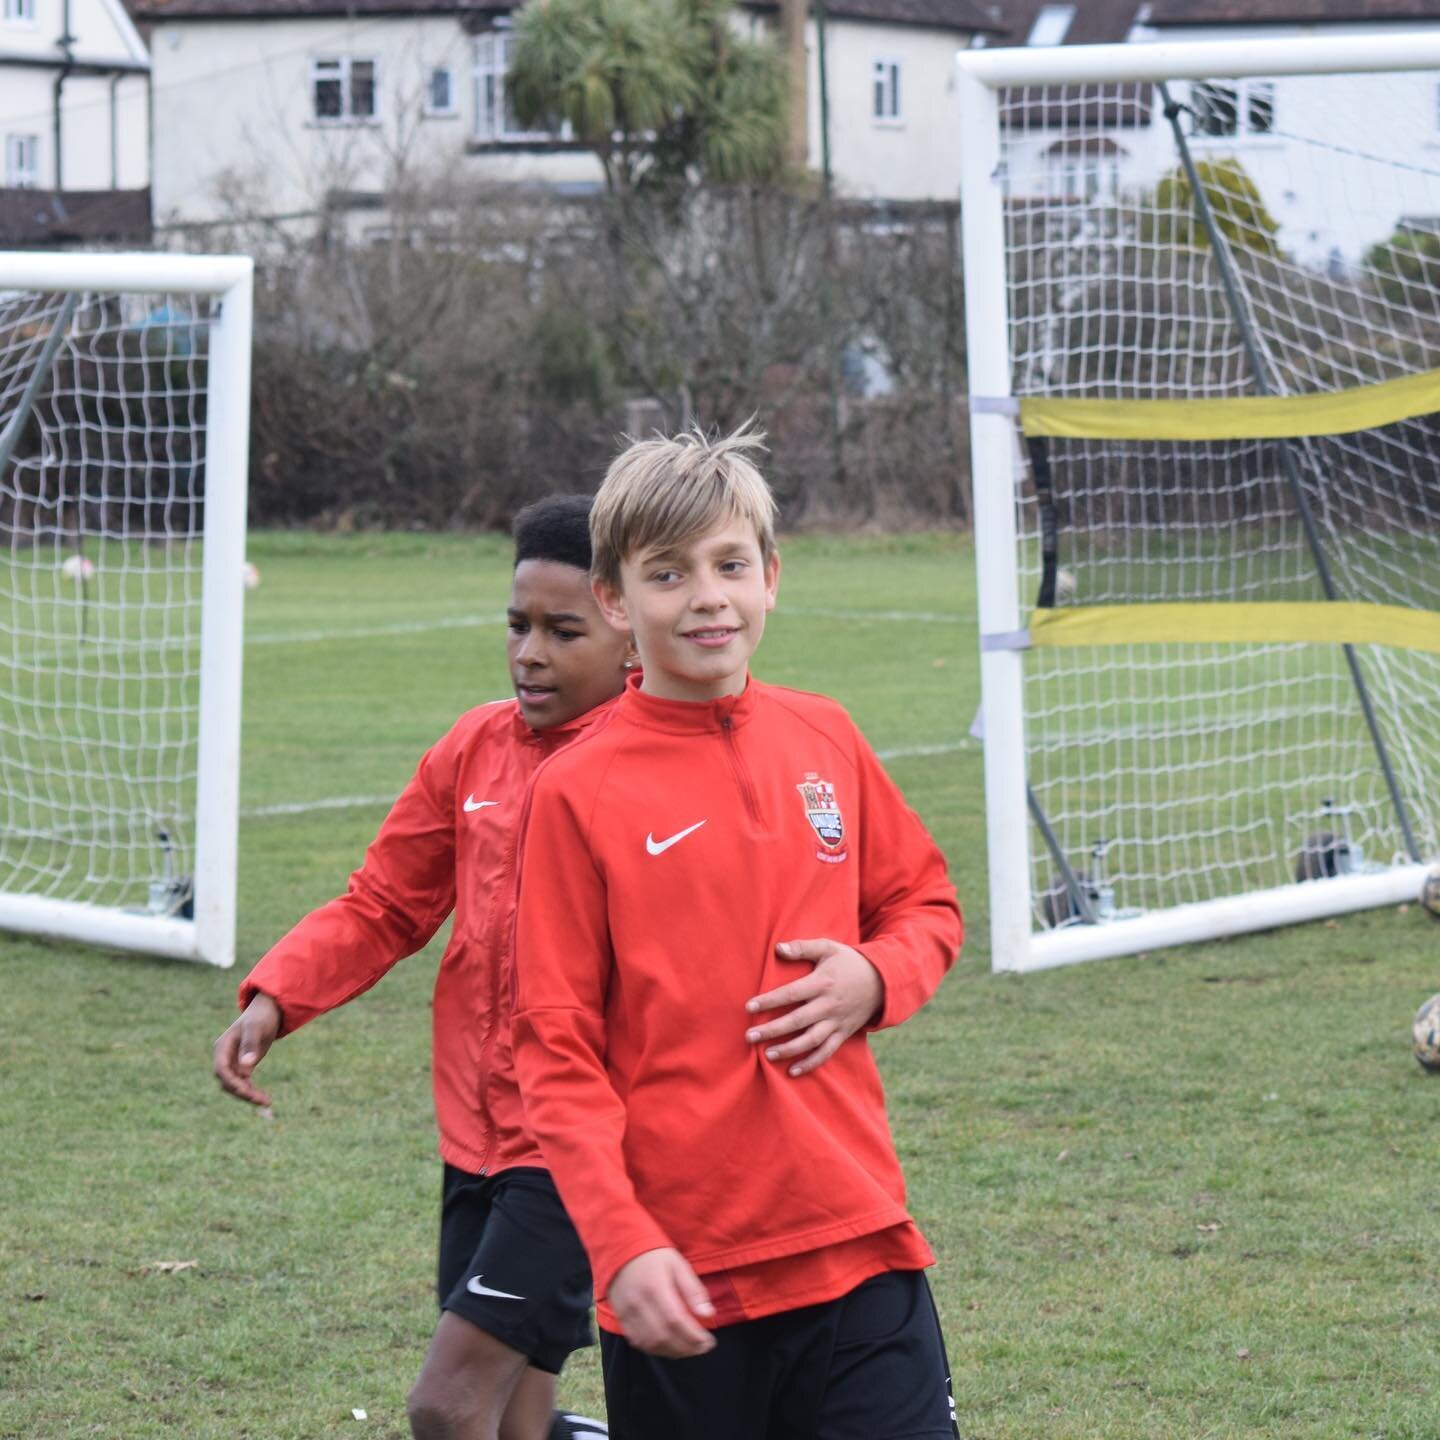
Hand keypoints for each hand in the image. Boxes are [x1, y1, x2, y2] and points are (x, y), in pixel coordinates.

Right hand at [213, 992, 281, 1105]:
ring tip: (267, 1101)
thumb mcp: (256, 1028)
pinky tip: (265, 1098)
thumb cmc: (260, 1017)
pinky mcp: (243, 1067)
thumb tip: (245, 1068)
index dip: (231, 1082)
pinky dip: (252, 1091)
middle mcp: (224, 1057)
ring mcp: (232, 1063)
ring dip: (248, 1095)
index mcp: (222, 1047)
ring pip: (235, 1086)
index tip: (245, 1091)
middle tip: (261, 1100)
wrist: (267, 1011)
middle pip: (227, 1081)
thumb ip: (250, 1045)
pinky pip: (244, 1083)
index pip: (221, 1070)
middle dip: (242, 1092)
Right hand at [608, 1248, 716, 1357]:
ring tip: (690, 1349)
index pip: (676, 1320)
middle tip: (703, 1347)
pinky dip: (657, 1349)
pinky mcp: (621, 1319)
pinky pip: (639, 1342)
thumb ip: (693, 1290)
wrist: (621, 1250)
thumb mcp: (678, 1265)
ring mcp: (627, 1313)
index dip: (693, 1336)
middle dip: (687, 1347)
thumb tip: (708, 1314)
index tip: (709, 1341)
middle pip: (663, 1336)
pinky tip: (670, 1347)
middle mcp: (639, 1303)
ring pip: (651, 1344)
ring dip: (673, 1352)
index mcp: (655, 1287)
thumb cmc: (654, 1256)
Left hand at [745, 939, 882, 1076]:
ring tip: (767, 1055)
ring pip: (811, 1041)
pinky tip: (792, 1071)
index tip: (749, 1007)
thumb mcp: (828, 948)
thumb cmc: (849, 962)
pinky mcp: (843, 1034)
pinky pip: (826, 1052)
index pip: (791, 993)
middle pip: (797, 1021)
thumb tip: (778, 948)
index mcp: (822, 983)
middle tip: (749, 1036)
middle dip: (772, 1030)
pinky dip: (811, 1063)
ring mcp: (837, 1022)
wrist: (883, 981)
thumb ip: (803, 948)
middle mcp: (829, 1005)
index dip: (769, 1001)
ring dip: (788, 1050)